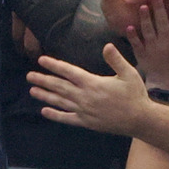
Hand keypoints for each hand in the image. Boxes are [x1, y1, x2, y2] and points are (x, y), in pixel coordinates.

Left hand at [29, 42, 152, 135]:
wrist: (139, 120)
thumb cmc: (135, 95)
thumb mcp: (129, 73)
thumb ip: (116, 59)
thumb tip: (106, 45)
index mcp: (92, 83)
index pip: (68, 71)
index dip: (54, 65)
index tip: (41, 60)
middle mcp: (84, 97)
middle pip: (59, 86)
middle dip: (43, 80)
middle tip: (29, 75)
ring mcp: (84, 111)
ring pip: (60, 102)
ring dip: (45, 96)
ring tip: (32, 90)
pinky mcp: (86, 122)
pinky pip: (67, 118)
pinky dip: (55, 115)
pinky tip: (45, 111)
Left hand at [129, 0, 168, 92]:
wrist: (167, 82)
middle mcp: (166, 42)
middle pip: (162, 23)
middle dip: (159, 8)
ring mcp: (153, 49)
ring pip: (149, 31)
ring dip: (145, 19)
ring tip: (142, 6)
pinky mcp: (142, 55)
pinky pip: (137, 44)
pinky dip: (133, 36)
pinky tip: (129, 26)